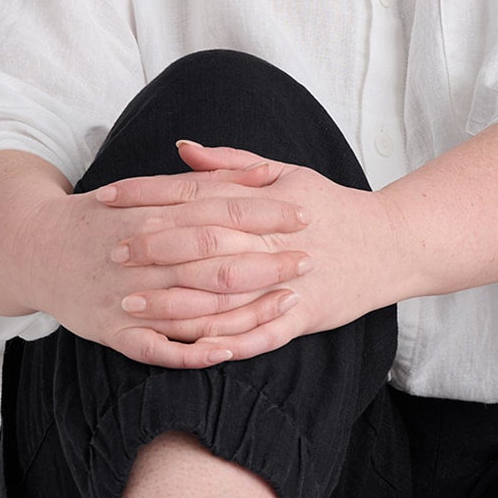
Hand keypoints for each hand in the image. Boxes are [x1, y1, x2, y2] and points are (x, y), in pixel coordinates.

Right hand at [24, 150, 313, 369]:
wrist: (32, 249)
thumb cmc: (103, 217)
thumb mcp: (149, 190)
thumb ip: (205, 180)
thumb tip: (266, 172)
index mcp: (150, 215)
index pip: (216, 210)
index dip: (263, 213)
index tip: (304, 213)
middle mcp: (140, 255)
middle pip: (212, 257)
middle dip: (265, 259)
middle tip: (308, 259)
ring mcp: (126, 296)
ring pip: (193, 304)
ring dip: (243, 307)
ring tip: (289, 303)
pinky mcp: (113, 331)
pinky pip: (158, 347)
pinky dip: (194, 351)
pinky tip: (230, 350)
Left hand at [83, 139, 402, 365]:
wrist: (391, 243)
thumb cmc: (331, 206)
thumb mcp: (286, 173)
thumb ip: (230, 164)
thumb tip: (181, 147)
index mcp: (262, 200)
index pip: (194, 193)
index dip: (147, 195)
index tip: (106, 198)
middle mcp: (270, 238)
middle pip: (202, 241)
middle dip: (153, 247)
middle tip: (110, 253)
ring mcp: (287, 279)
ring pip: (224, 292)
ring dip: (175, 301)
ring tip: (133, 307)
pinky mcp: (305, 314)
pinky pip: (261, 333)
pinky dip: (227, 342)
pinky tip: (192, 350)